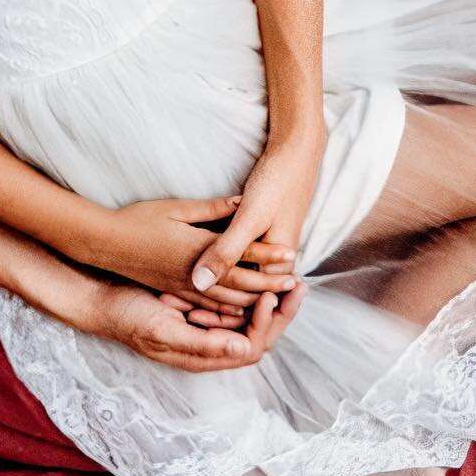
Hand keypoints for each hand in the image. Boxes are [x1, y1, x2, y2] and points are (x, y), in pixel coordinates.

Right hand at [84, 275, 307, 373]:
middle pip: (259, 333)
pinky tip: (258, 270)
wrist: (100, 302)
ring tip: (287, 276)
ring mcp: (203, 328)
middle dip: (281, 310)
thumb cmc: (127, 318)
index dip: (270, 323)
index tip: (276, 294)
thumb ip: (203, 343)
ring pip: (249, 318)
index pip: (253, 345)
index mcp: (203, 354)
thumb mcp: (162, 331)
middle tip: (297, 283)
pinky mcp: (197, 311)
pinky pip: (232, 305)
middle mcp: (208, 345)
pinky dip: (248, 291)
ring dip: (268, 299)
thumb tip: (246, 346)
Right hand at [99, 193, 301, 310]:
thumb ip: (211, 209)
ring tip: (276, 298)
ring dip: (253, 300)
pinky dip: (230, 310)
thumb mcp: (176, 207)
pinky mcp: (176, 292)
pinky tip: (243, 309)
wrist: (105, 244)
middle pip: (240, 283)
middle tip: (293, 284)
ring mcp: (184, 286)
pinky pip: (209, 307)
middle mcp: (194, 272)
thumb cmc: (138, 220)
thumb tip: (242, 201)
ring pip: (227, 301)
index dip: (267, 254)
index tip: (291, 255)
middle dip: (268, 284)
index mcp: (196, 248)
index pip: (240, 253)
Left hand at [187, 131, 324, 310]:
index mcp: (274, 265)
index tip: (189, 323)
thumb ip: (226, 250)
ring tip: (177, 298)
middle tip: (181, 319)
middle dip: (215, 311)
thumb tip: (199, 282)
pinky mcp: (260, 235)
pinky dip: (218, 269)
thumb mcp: (250, 216)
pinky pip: (238, 262)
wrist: (298, 152)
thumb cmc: (276, 182)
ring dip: (214, 292)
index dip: (219, 316)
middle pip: (242, 297)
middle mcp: (274, 263)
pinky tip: (195, 270)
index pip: (245, 304)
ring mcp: (268, 249)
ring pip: (239, 281)